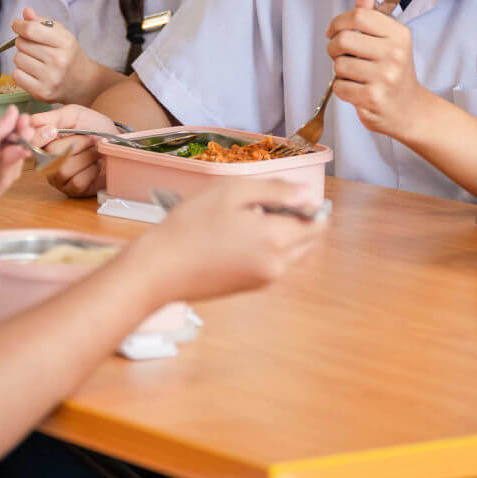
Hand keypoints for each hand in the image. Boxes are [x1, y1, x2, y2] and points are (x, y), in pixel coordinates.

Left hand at [10, 8, 111, 105]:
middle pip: (21, 43)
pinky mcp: (42, 92)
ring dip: (22, 57)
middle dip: (23, 42)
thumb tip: (26, 12)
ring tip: (34, 60)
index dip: (19, 25)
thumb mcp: (61, 34)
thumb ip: (42, 22)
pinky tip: (32, 72)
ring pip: (17, 59)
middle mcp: (59, 60)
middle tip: (33, 47)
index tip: (17, 25)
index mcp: (65, 42)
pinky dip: (20, 72)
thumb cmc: (68, 54)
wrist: (82, 82)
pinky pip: (16, 76)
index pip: (31, 30)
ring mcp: (50, 78)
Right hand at [25, 104, 116, 198]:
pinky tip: (96, 166)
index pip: (30, 141)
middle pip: (51, 154)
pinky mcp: (71, 190)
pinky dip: (91, 171)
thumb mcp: (75, 115)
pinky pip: (77, 182)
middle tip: (90, 139)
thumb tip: (32, 121)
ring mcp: (57, 178)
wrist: (117, 143)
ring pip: (64, 169)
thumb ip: (54, 117)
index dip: (39, 137)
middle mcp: (45, 162)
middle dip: (78, 143)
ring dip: (87, 157)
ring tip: (95, 152)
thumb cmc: (94, 128)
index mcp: (43, 142)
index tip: (54, 131)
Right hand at [125, 179, 328, 303]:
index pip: (316, 224)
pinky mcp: (249, 287)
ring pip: (291, 253)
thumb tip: (308, 193)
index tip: (286, 193)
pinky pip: (272, 264)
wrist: (160, 269)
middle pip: (308, 241)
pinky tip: (235, 236)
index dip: (309, 205)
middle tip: (262, 203)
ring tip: (245, 218)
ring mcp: (263, 280)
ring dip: (282, 234)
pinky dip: (266, 248)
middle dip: (297, 220)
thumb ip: (277, 190)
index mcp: (277, 240)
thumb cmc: (192, 225)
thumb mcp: (233, 192)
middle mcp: (277, 265)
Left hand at [325, 0, 437, 140]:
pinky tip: (356, 89)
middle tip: (340, 54)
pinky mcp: (373, 98)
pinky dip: (342, 88)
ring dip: (339, 71)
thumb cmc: (394, 71)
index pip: (358, 15)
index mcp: (398, 34)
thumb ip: (371, 14)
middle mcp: (395, 54)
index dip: (338, 22)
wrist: (409, 109)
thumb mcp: (389, 39)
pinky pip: (340, 87)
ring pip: (339, 65)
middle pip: (343, 40)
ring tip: (353, 74)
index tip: (333, 31)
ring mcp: (385, 77)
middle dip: (333, 48)